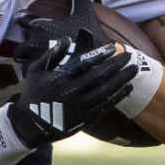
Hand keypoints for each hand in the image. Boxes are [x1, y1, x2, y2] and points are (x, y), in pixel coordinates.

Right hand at [8, 32, 134, 146]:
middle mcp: (72, 92)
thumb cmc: (33, 94)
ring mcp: (80, 107)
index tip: (112, 47)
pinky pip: (105, 106)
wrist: (30, 125)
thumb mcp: (36, 71)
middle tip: (129, 55)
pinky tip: (128, 88)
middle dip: (116, 65)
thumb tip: (67, 40)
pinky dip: (118, 97)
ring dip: (121, 79)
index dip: (100, 54)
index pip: (84, 63)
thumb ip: (51, 55)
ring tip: (134, 70)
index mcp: (60, 79)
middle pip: (99, 76)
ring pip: (106, 91)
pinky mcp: (85, 118)